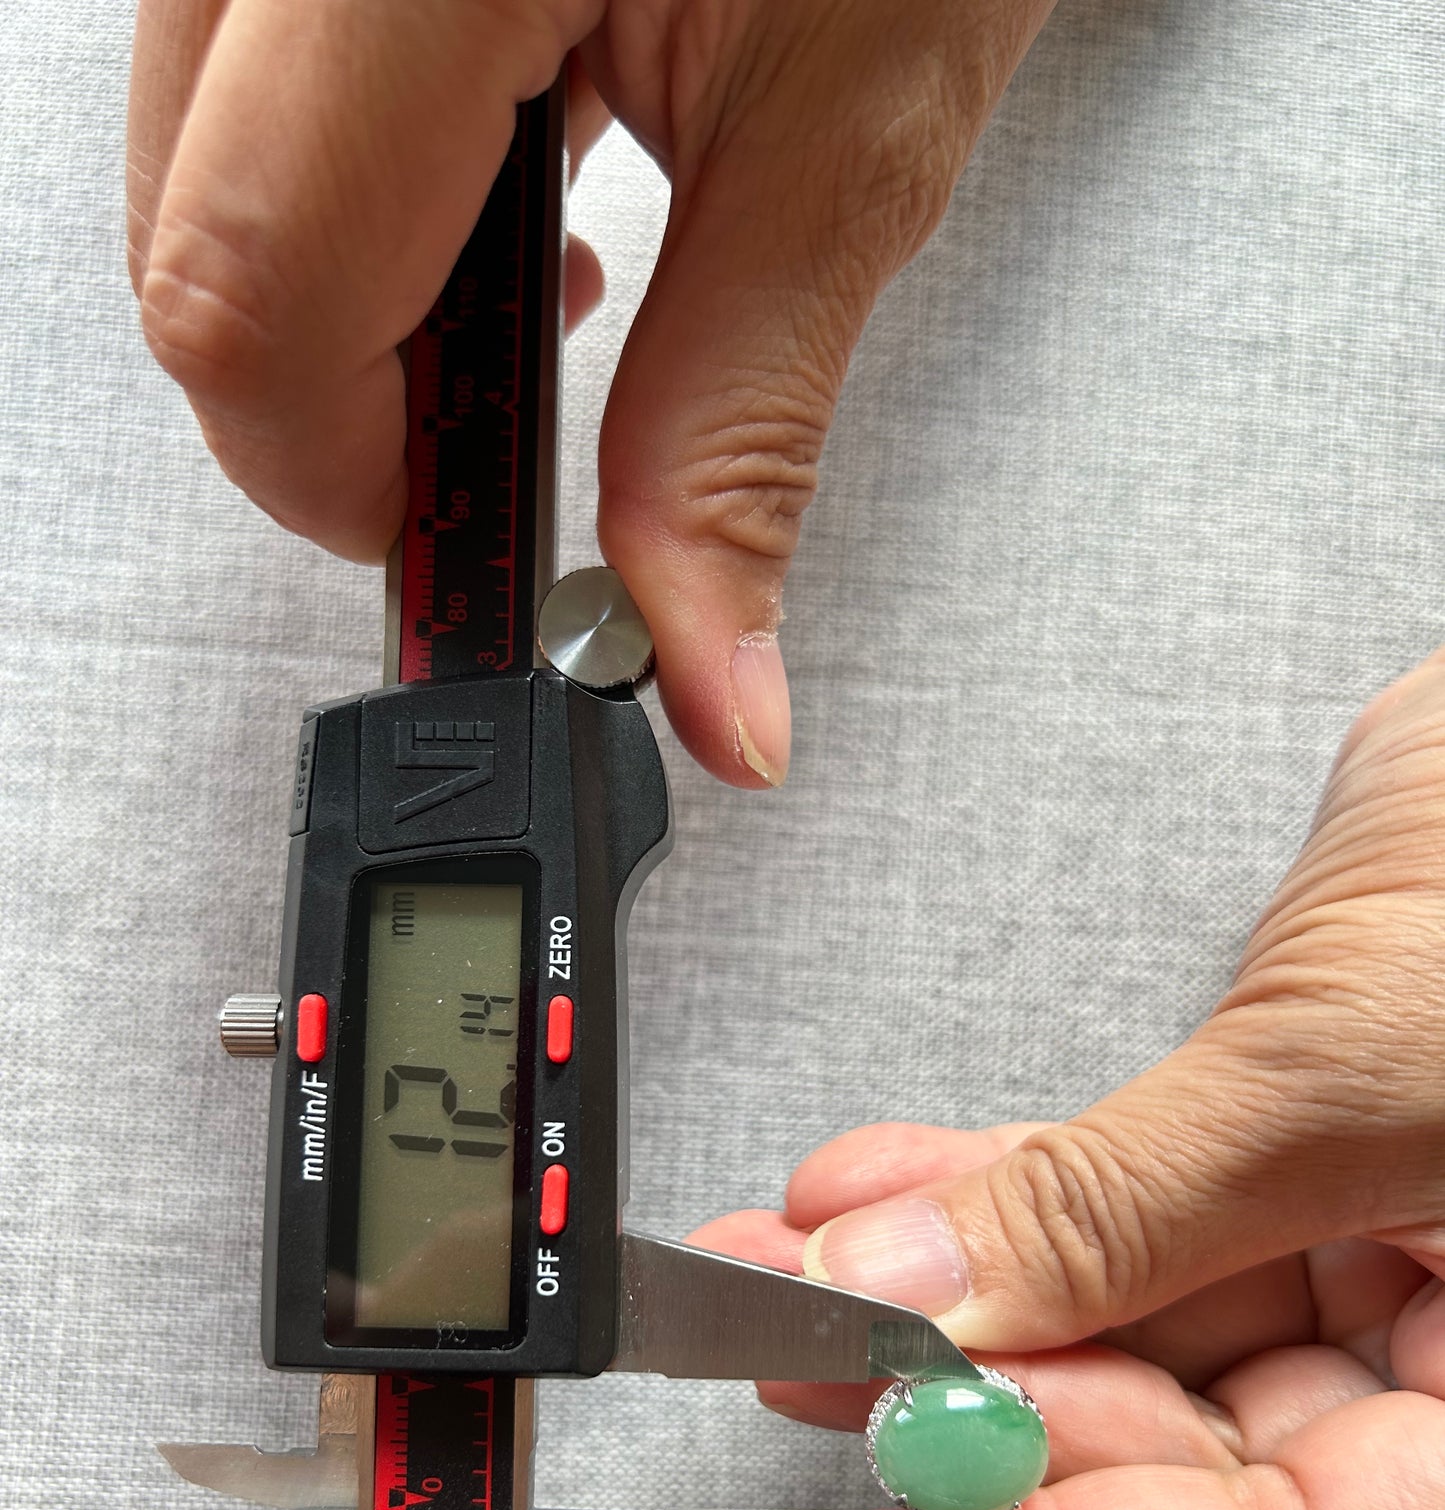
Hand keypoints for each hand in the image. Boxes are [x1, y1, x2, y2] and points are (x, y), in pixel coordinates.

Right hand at [126, 0, 1054, 786]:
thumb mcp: (852, 142)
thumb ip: (741, 439)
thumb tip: (703, 681)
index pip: (247, 288)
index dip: (339, 474)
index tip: (459, 545)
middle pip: (190, 246)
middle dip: (342, 401)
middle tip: (510, 427)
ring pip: (197, 172)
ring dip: (352, 295)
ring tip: (541, 276)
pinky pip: (246, 83)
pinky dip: (354, 190)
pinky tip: (493, 181)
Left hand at [699, 653, 1444, 1509]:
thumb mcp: (1349, 1080)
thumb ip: (1122, 1211)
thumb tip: (912, 1304)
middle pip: (1191, 1458)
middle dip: (976, 1414)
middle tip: (818, 1377)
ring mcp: (1380, 1255)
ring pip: (1135, 1329)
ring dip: (956, 1301)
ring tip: (801, 1279)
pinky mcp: (1300, 1156)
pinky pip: (1130, 1215)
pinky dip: (1002, 1205)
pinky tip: (883, 1204)